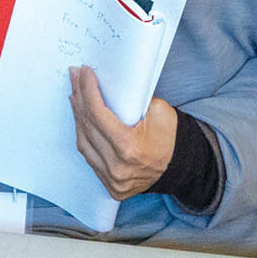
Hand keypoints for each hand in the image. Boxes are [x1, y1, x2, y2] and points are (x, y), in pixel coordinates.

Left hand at [68, 65, 176, 199]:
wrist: (181, 167)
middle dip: (80, 97)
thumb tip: (106, 86)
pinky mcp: (109, 184)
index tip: (84, 73)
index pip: (97, 114)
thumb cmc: (170, 139)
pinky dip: (83, 134)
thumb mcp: (160, 112)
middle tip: (75, 76)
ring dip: (78, 115)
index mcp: (129, 147)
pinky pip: (88, 154)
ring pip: (83, 140)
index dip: (88, 90)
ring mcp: (111, 178)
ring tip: (76, 95)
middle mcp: (117, 166)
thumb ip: (133, 99)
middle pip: (87, 125)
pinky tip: (81, 119)